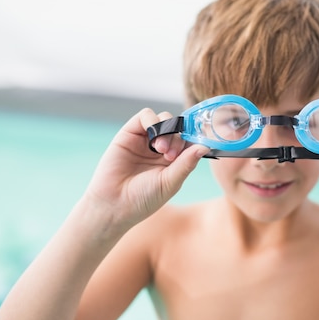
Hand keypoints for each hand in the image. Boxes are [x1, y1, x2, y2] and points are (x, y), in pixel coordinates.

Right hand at [83, 108, 208, 229]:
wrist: (113, 204)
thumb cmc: (143, 198)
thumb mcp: (170, 182)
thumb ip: (186, 163)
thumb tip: (205, 146)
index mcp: (175, 161)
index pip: (189, 141)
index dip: (194, 140)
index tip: (197, 145)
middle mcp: (161, 148)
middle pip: (178, 129)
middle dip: (178, 139)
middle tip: (170, 156)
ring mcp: (146, 140)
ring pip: (164, 119)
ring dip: (167, 129)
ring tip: (161, 150)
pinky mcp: (130, 133)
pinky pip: (146, 115)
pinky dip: (153, 121)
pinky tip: (152, 139)